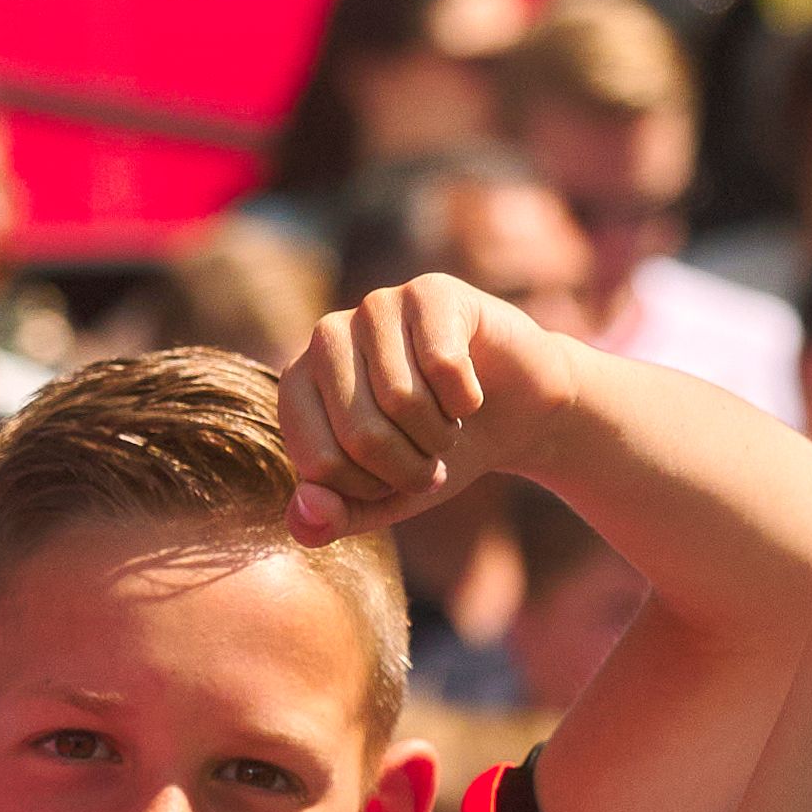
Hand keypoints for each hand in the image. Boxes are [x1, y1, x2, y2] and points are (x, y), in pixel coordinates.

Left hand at [280, 274, 570, 538]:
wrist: (514, 413)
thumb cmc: (433, 453)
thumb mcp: (381, 500)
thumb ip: (331, 519)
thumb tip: (308, 513)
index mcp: (297, 387)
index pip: (319, 464)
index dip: (370, 489)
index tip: (392, 479)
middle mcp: (324, 338)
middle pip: (360, 433)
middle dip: (409, 468)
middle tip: (431, 459)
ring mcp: (376, 307)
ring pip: (402, 400)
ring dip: (440, 436)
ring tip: (447, 424)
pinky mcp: (429, 292)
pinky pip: (443, 366)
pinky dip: (467, 399)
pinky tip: (469, 391)